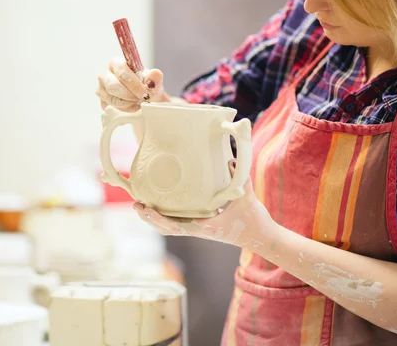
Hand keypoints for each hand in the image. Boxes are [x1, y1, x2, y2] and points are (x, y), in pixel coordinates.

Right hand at [96, 57, 166, 111]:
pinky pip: (113, 108)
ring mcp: (101, 89)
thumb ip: (155, 77)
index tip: (146, 93)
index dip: (134, 83)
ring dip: (129, 103)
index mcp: (116, 63)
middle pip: (114, 86)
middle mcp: (105, 75)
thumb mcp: (154, 82)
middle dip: (131, 95)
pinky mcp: (102, 102)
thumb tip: (154, 74)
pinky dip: (126, 109)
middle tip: (143, 99)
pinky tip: (134, 106)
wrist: (144, 98)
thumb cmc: (146, 86)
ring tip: (139, 101)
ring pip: (113, 100)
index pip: (121, 70)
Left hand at [133, 160, 278, 248]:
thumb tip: (231, 159)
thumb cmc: (254, 220)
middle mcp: (199, 230)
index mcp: (205, 227)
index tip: (146, 209)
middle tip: (136, 204)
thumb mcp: (247, 197)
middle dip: (149, 218)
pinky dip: (164, 219)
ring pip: (169, 229)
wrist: (261, 237)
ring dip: (154, 220)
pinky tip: (158, 209)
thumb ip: (240, 178)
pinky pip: (177, 226)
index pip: (175, 226)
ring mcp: (199, 230)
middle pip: (166, 229)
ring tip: (140, 207)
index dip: (158, 219)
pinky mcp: (202, 228)